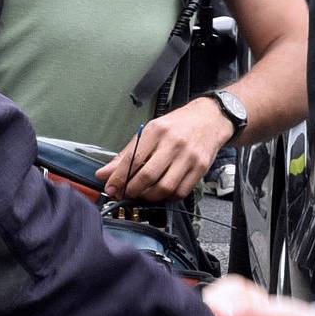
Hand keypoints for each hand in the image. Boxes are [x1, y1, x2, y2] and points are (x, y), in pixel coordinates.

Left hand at [96, 101, 227, 201]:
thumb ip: (126, 154)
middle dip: (132, 190)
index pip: (133, 159)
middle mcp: (173, 143)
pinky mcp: (200, 168)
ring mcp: (189, 157)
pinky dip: (168, 197)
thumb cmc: (178, 125)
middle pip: (148, 176)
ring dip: (150, 196)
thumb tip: (104, 173)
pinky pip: (181, 191)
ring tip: (144, 193)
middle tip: (126, 193)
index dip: (119, 178)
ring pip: (164, 188)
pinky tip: (162, 192)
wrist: (210, 118)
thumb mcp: (150, 132)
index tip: (111, 188)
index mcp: (157, 131)